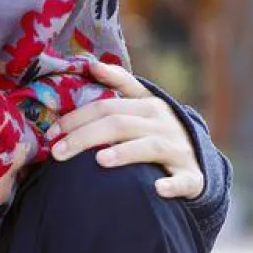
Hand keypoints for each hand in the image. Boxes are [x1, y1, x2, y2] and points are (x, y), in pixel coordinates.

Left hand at [45, 61, 203, 198]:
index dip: (77, 116)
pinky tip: (157, 188)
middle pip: (118, 124)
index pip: (106, 106)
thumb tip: (92, 64)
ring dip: (124, 153)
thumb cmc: (158, 130)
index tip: (51, 131)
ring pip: (149, 147)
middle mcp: (163, 124)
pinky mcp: (192, 177)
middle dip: (84, 137)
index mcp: (147, 105)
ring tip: (100, 160)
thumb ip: (120, 82)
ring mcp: (178, 150)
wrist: (201, 159)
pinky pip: (184, 181)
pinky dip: (172, 184)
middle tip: (57, 152)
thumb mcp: (143, 102)